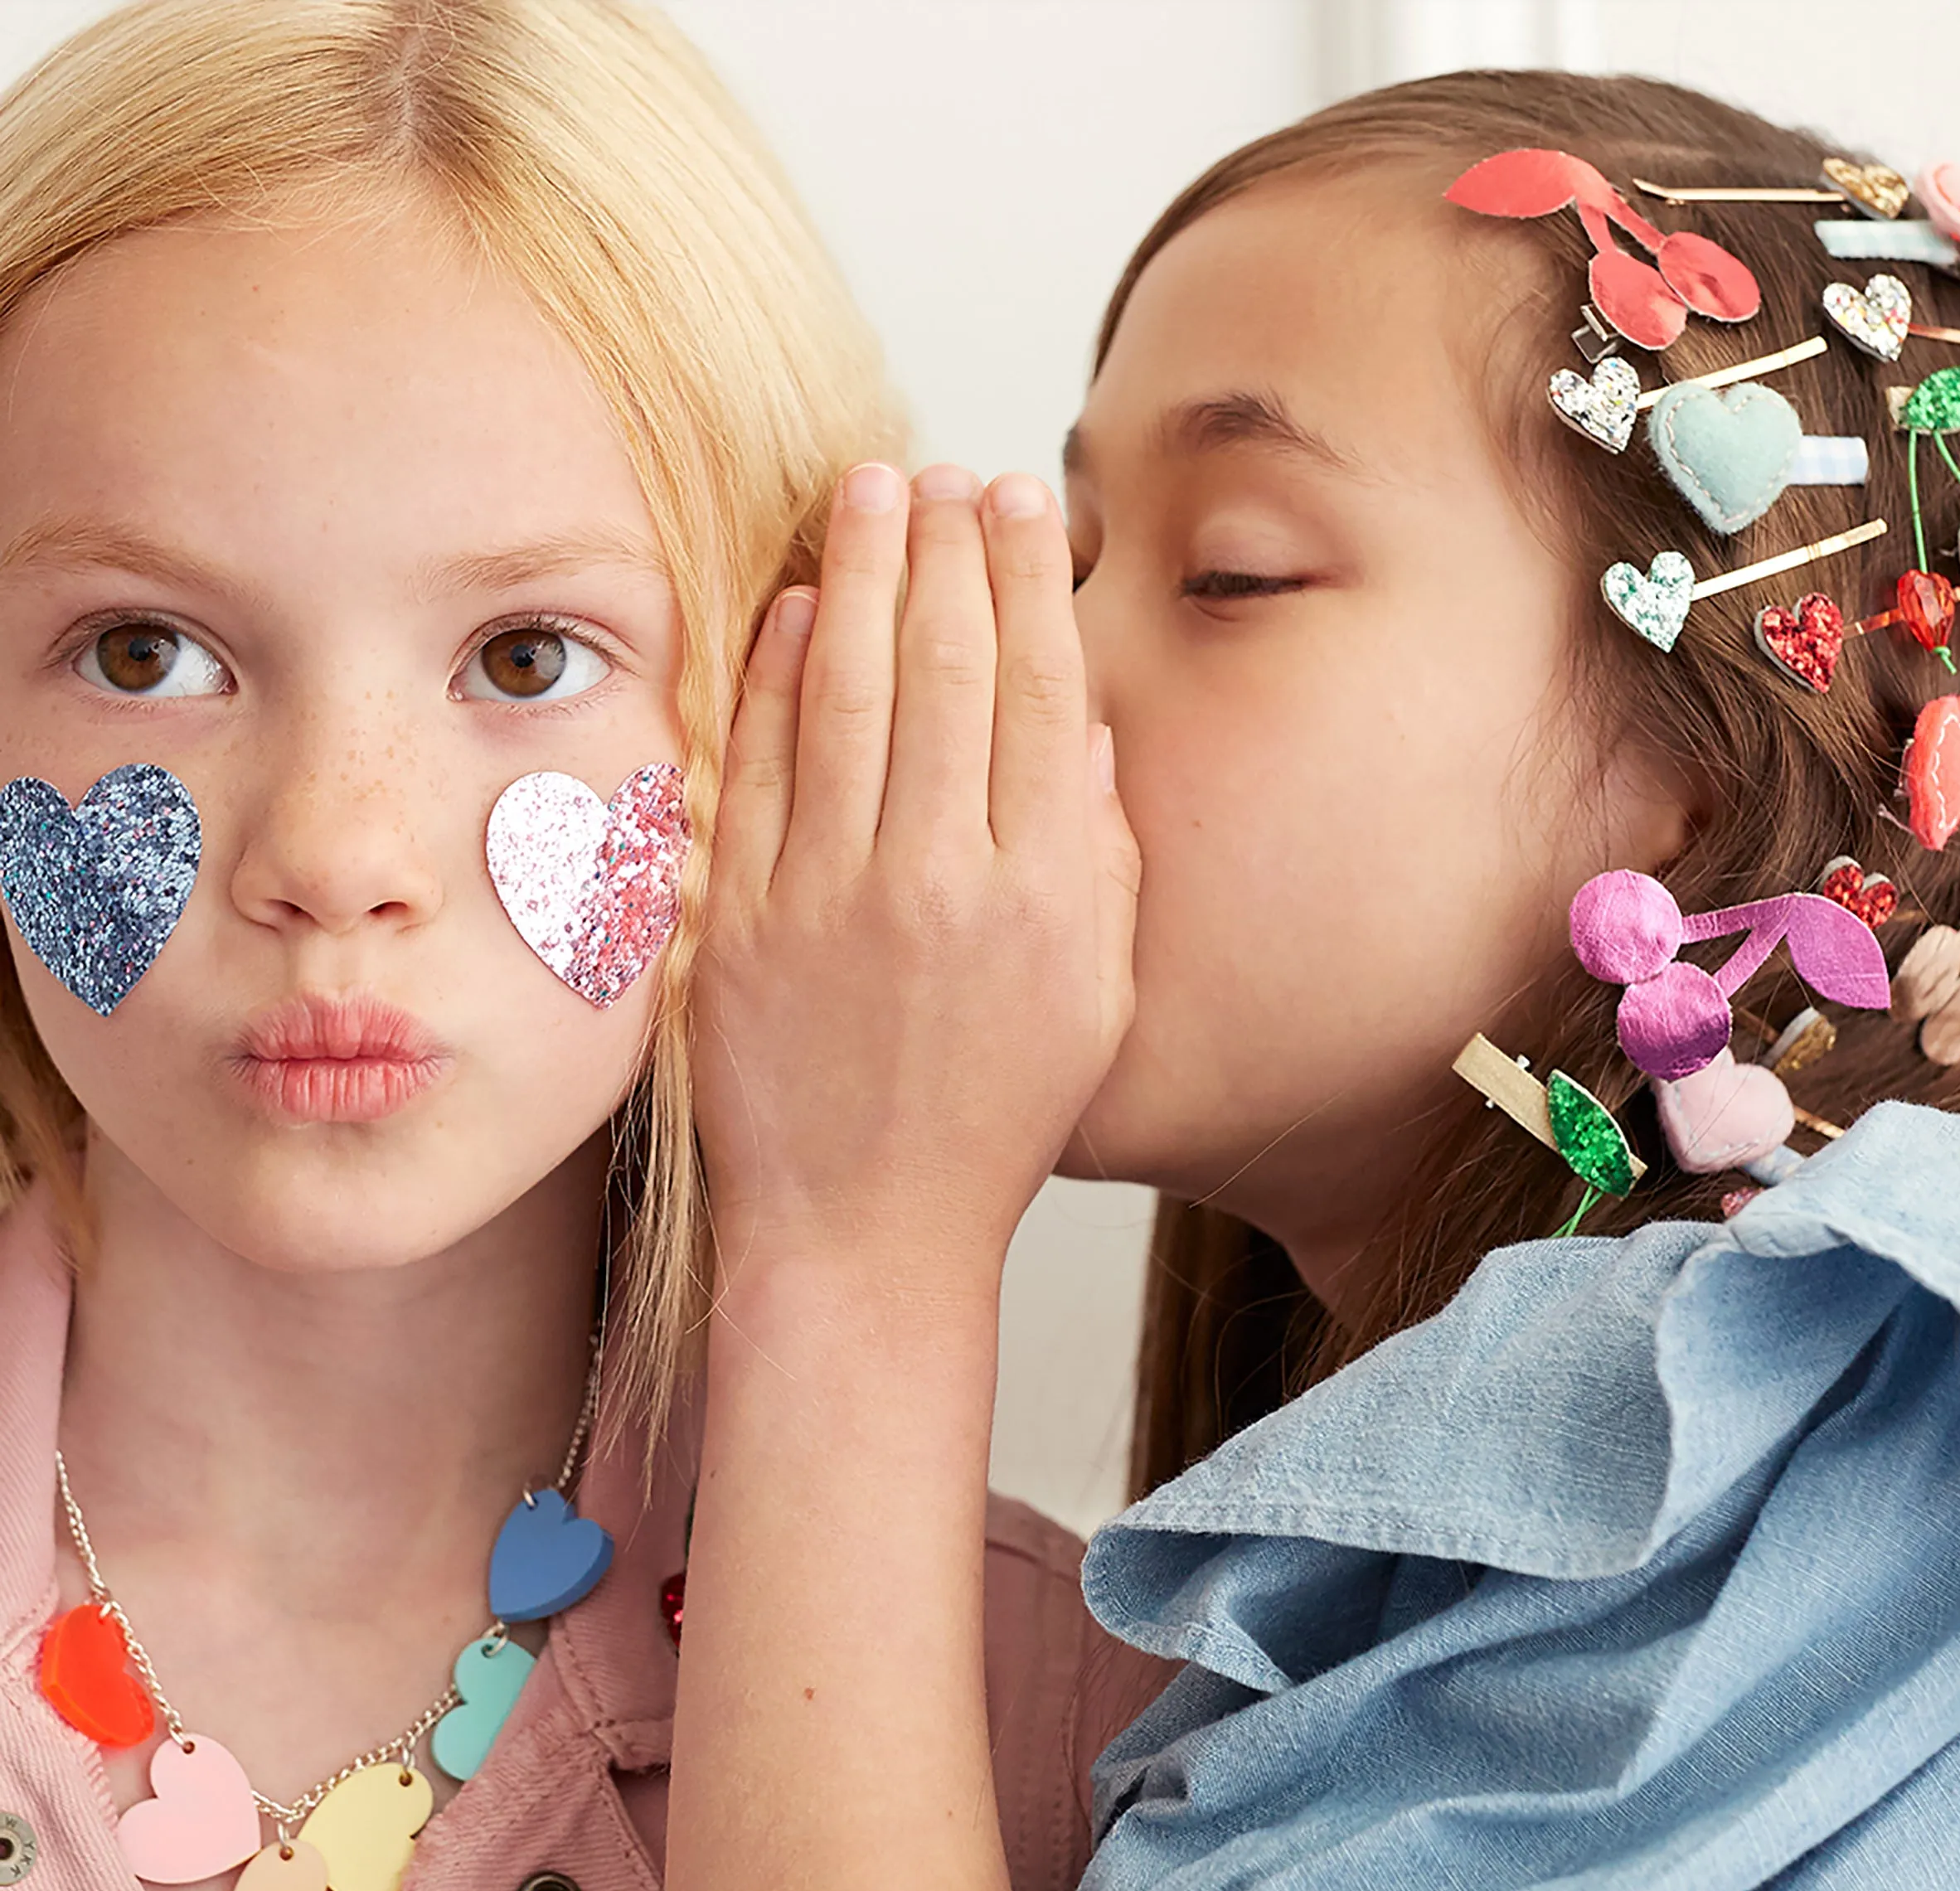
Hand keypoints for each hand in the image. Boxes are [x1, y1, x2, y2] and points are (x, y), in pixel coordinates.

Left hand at [693, 460, 1138, 1298]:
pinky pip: (762, 768)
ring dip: (865, 575)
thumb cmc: (994, 1120)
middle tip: (942, 469)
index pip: (1041, 692)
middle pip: (950, 669)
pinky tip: (799, 606)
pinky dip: (780, 676)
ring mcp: (832, 896)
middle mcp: (943, 878)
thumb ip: (1099, 858)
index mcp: (1045, 894)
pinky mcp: (740, 921)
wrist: (866, 1232)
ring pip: (854, 694)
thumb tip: (1081, 729)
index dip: (1028, 581)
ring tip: (872, 490)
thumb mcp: (1094, 1001)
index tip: (1020, 502)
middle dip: (948, 548)